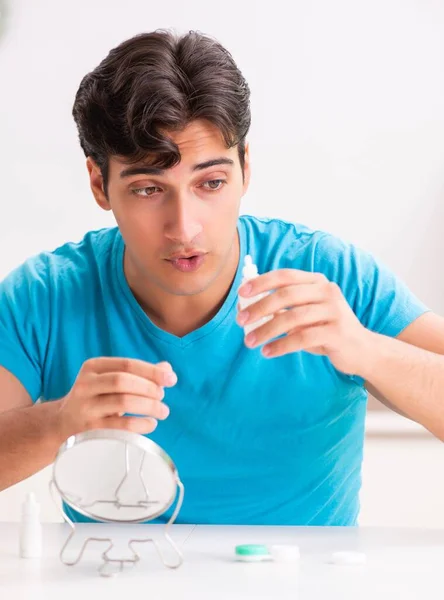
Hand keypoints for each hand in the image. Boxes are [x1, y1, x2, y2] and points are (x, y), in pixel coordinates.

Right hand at [57, 357, 176, 437]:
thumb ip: (138, 373)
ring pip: (122, 402)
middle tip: (163, 396)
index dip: (152, 371)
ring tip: (162, 411)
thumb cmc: (95, 398)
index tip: (171, 379)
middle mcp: (86, 384)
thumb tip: (167, 368)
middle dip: (149, 388)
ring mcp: (85, 408)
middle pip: (124, 381)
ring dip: (149, 406)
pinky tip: (150, 424)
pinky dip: (140, 424)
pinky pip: (119, 426)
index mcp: (93, 367)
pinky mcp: (89, 430)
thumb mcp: (110, 380)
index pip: (127, 364)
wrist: (61, 423)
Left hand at [237, 269, 371, 374]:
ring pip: (292, 318)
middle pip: (285, 295)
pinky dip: (281, 345)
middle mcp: (327, 292)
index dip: (261, 282)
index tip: (241, 293)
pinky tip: (268, 352)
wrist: (362, 349)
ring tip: (250, 342)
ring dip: (266, 330)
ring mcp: (334, 311)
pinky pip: (303, 338)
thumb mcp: (305, 314)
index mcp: (317, 282)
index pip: (285, 276)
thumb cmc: (326, 329)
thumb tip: (246, 307)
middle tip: (240, 321)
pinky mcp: (337, 332)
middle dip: (259, 308)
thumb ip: (282, 308)